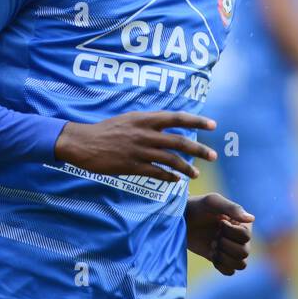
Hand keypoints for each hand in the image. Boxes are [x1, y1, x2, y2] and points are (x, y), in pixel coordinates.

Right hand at [53, 110, 216, 182]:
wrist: (84, 142)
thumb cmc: (107, 129)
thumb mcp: (130, 118)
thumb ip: (149, 122)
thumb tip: (168, 125)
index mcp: (146, 119)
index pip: (178, 117)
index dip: (198, 120)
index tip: (213, 125)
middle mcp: (146, 134)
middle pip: (180, 141)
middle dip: (199, 149)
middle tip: (213, 156)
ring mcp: (140, 151)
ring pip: (171, 160)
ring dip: (186, 168)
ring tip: (195, 174)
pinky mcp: (132, 166)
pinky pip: (156, 173)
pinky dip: (169, 178)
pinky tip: (176, 181)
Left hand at [185, 193, 253, 275]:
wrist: (181, 219)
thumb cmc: (197, 207)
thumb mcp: (212, 202)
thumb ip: (232, 208)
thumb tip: (251, 219)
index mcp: (242, 223)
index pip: (246, 236)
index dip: (231, 232)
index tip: (219, 222)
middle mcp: (240, 238)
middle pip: (245, 252)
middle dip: (226, 246)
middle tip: (214, 237)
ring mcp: (231, 250)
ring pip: (241, 264)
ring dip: (224, 257)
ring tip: (213, 246)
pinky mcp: (221, 259)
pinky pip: (230, 272)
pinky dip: (221, 265)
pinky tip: (211, 254)